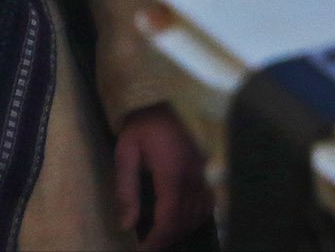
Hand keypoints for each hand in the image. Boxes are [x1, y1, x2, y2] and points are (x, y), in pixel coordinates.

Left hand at [114, 102, 210, 250]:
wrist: (165, 98)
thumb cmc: (142, 124)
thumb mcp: (126, 152)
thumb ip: (126, 189)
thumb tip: (127, 224)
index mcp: (171, 172)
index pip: (169, 217)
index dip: (158, 240)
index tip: (144, 251)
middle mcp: (193, 175)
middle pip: (185, 220)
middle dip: (167, 238)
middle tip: (149, 246)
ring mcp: (204, 172)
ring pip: (199, 214)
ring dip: (181, 229)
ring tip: (162, 235)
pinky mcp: (208, 168)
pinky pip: (208, 202)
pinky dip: (196, 216)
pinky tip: (182, 218)